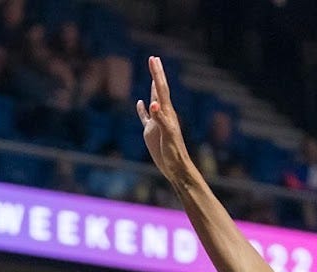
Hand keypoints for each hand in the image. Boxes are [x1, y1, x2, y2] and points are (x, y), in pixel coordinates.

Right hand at [135, 56, 193, 185]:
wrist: (176, 167)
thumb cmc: (174, 153)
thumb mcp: (167, 135)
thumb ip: (160, 119)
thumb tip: (153, 104)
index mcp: (167, 112)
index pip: (161, 88)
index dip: (156, 73)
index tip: (153, 59)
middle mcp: (162, 114)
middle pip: (159, 89)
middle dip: (156, 74)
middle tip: (154, 59)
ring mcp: (156, 122)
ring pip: (153, 100)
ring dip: (152, 87)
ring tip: (152, 75)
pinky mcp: (151, 132)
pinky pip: (144, 117)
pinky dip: (142, 109)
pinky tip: (140, 103)